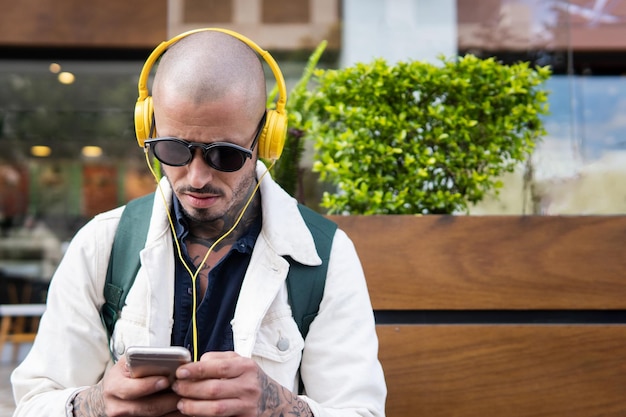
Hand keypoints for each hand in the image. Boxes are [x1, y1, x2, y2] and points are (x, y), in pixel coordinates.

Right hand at [72, 355, 182, 416]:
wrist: (107, 396)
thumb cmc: (122, 376)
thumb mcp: (126, 364)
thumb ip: (142, 360)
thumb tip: (168, 359)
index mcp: (114, 386)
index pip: (134, 389)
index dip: (151, 385)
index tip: (167, 380)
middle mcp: (117, 407)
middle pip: (149, 407)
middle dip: (170, 400)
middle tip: (186, 391)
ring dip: (174, 410)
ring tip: (188, 400)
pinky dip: (171, 416)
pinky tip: (181, 410)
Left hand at [172, 351, 312, 416]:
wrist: (275, 401)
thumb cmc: (251, 379)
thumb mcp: (241, 362)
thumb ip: (219, 359)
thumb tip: (197, 362)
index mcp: (246, 367)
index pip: (218, 367)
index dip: (197, 370)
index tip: (181, 372)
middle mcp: (249, 386)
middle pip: (214, 389)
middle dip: (190, 389)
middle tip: (176, 388)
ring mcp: (247, 405)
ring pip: (216, 408)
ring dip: (194, 407)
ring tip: (181, 404)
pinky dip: (204, 416)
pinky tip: (193, 413)